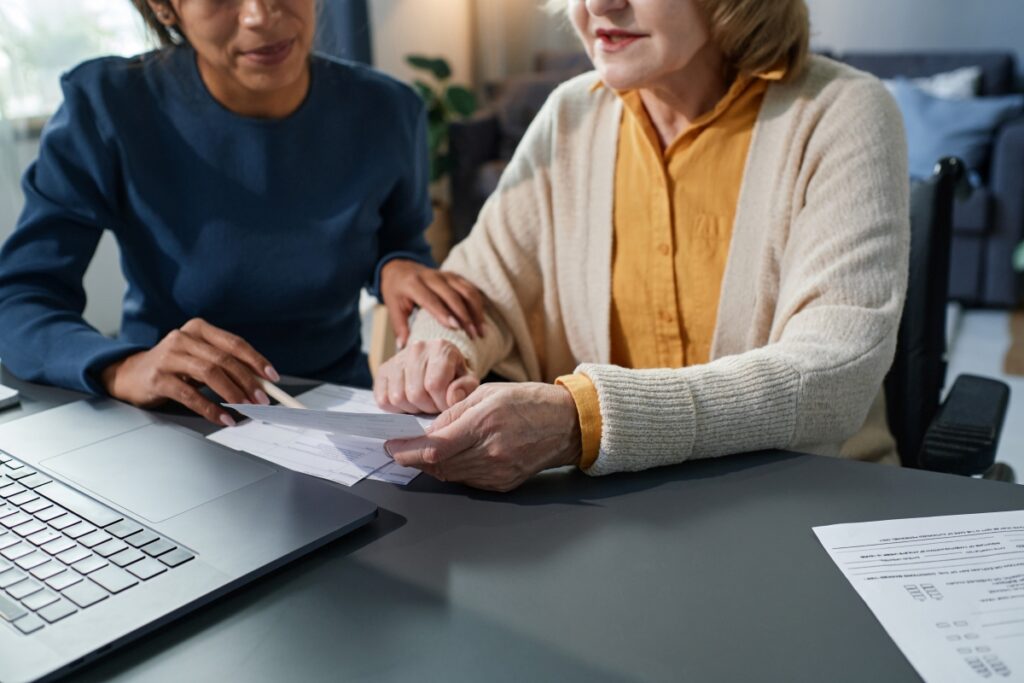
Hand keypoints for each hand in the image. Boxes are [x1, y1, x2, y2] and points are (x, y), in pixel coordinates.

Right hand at [100, 318, 277, 425]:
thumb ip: (225, 364)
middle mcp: (183, 338)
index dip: (256, 361)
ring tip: (247, 408)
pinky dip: (210, 408)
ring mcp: (169, 357)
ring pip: (210, 373)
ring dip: (233, 393)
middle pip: (224, 359)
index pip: (234, 343)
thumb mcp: (199, 358)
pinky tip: (223, 418)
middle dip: (248, 381)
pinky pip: (190, 395)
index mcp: (198, 329)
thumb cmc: (173, 366)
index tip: (272, 378)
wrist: (130, 374)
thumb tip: (259, 383)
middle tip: (262, 400)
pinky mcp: (158, 378)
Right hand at [374, 339, 478, 414]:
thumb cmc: (454, 374)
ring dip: (412, 409)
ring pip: (398, 398)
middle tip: (435, 404)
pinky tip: (409, 401)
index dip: (441, 403)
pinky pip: (383, 400)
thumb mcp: (468, 380)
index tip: (447, 404)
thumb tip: (451, 398)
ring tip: (423, 402)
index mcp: (441, 347)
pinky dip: (396, 408)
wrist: (437, 362)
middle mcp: (416, 348)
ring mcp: (397, 358)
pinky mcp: (383, 370)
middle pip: (415, 394)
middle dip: (428, 407)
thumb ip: (465, 388)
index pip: (434, 385)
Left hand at [379, 259, 484, 347]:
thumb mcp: (393, 306)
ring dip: (475, 311)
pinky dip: (478, 304)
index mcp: (413, 284)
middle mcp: (431, 276)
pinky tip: (481, 320)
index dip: (443, 312)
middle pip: (452, 295)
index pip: (431, 299)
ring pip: (465, 291)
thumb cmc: (396, 291)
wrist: (400, 268)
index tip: (455, 327)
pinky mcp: (454, 276)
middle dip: (465, 315)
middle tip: (473, 334)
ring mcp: (445, 275)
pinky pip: (470, 288)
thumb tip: (403, 347)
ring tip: (480, 331)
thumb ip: (399, 326)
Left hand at [384, 383, 582, 491]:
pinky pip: (468, 480)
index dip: (408, 451)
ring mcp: (498, 472)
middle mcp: (491, 452)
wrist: (567, 425)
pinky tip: (453, 458)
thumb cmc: (530, 402)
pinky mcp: (503, 483)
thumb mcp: (488, 393)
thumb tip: (428, 428)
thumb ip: (455, 411)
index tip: (392, 447)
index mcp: (485, 423)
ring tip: (424, 452)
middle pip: (438, 465)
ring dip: (433, 465)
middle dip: (415, 458)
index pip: (435, 446)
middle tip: (401, 449)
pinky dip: (454, 470)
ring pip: (450, 475)